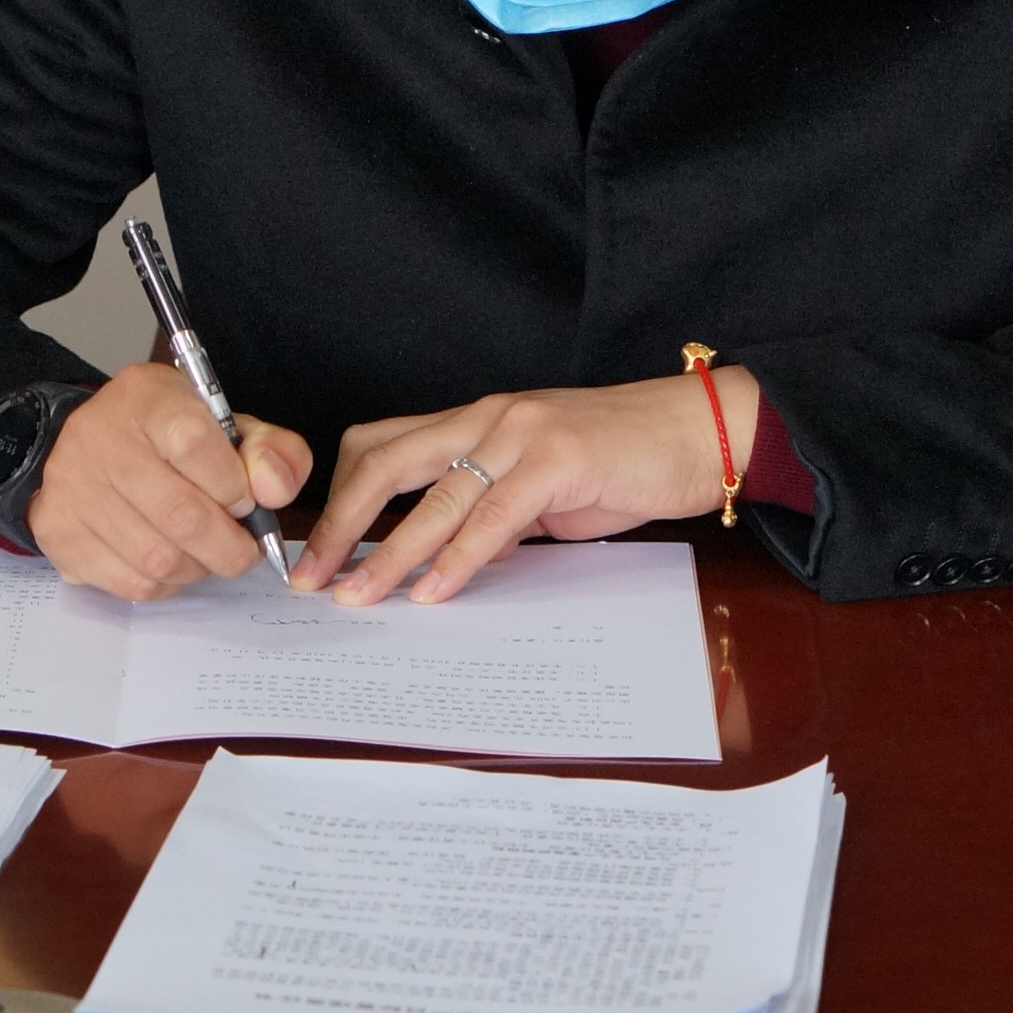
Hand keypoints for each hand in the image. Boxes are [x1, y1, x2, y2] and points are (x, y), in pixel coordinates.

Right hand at [28, 361, 311, 601]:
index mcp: (145, 397)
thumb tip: (273, 491)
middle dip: (229, 546)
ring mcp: (71, 488)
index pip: (194, 443)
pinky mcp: (58, 533)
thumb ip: (270, 451)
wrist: (89, 446)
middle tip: (242, 548)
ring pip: (158, 559)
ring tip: (204, 552)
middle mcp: (98, 438)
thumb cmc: (165, 438)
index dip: (232, 485)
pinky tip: (170, 560)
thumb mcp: (225, 426)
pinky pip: (131, 583)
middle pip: (181, 515)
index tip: (245, 500)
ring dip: (198, 567)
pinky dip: (165, 584)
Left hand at [288, 366, 756, 605]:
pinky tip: (434, 590)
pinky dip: (457, 557)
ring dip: (388, 551)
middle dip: (340, 523)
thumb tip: (446, 558)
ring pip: (433, 495)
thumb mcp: (541, 487)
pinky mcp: (558, 461)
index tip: (318, 549)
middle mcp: (486, 417)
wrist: (700, 432)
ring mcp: (520, 434)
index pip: (380, 446)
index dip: (341, 497)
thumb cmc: (624, 461)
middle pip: (383, 463)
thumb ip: (492, 513)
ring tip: (359, 595)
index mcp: (475, 418)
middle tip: (312, 577)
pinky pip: (493, 516)